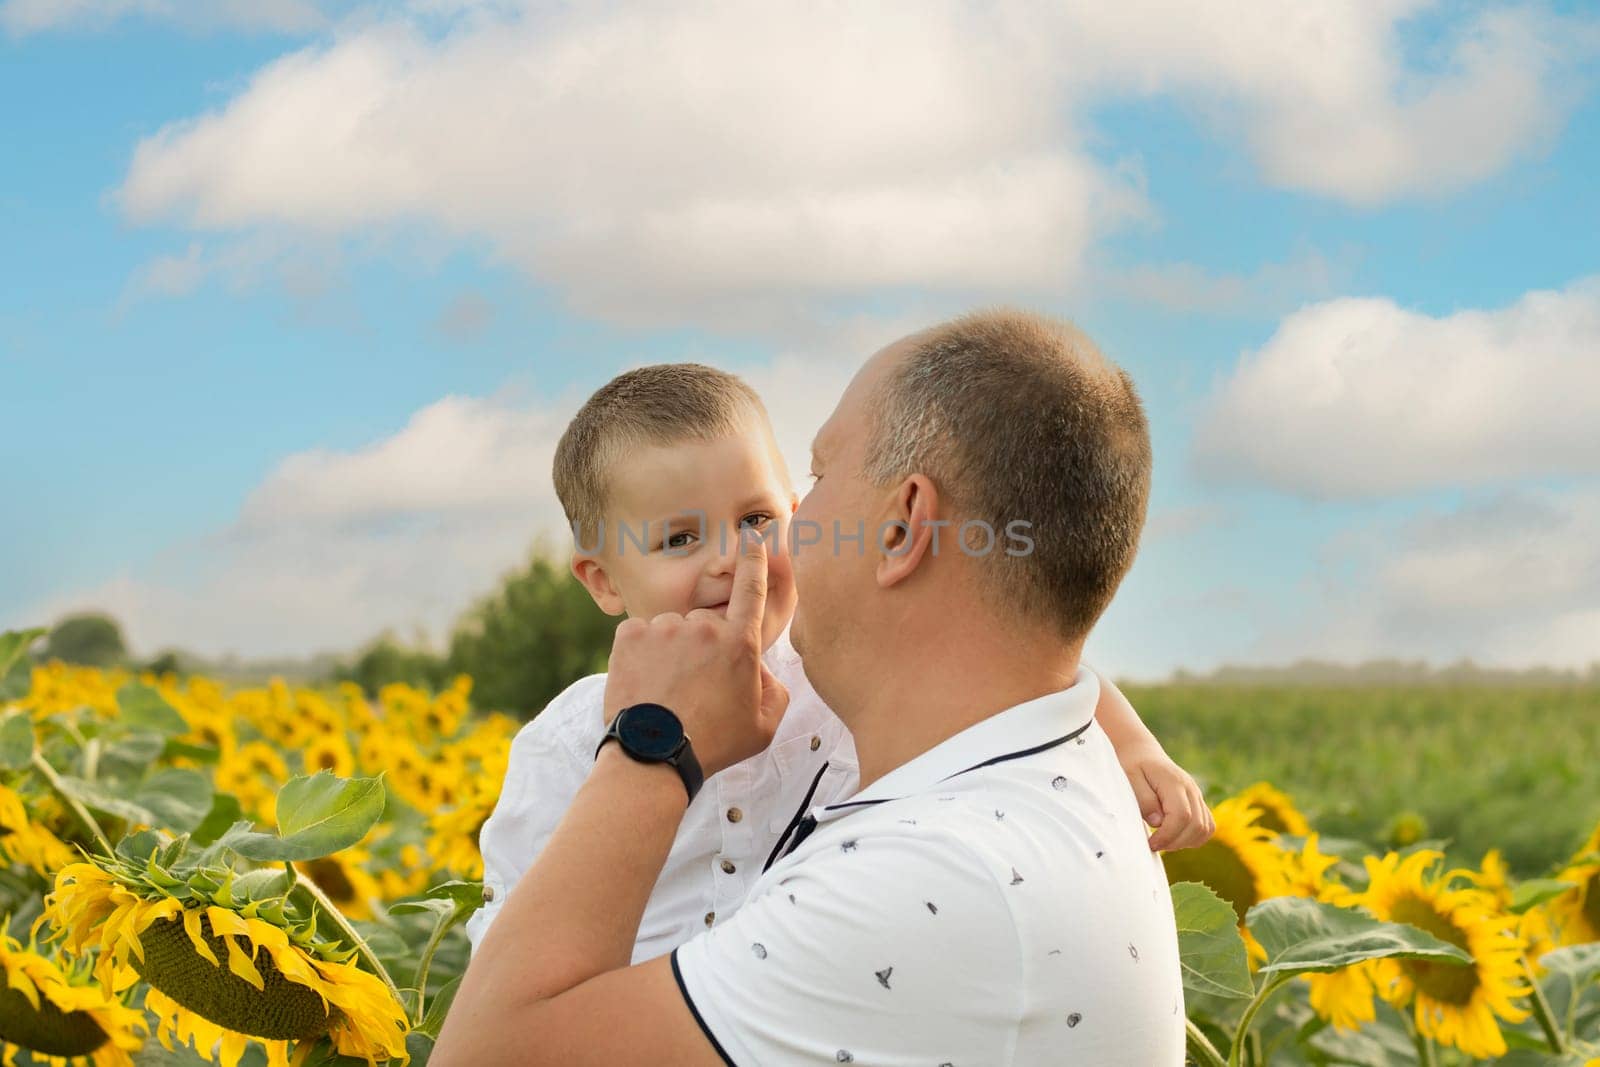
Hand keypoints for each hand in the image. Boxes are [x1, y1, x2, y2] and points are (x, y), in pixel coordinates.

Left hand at [602, 530, 789, 777]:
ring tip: (666, 690)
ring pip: (671, 630)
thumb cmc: (713, 745)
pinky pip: (639, 634)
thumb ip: (773, 689)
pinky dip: (640, 654)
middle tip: (695, 688)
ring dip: (670, 651)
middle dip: (702, 648)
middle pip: (705, 624)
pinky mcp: (630, 634)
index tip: (752, 539)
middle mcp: (704, 627)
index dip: (754, 561)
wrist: (653, 758)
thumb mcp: (764, 726)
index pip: (752, 589)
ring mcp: (664, 628)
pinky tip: (644, 682)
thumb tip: (759, 669)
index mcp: (740, 644)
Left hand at [1120, 742, 1214, 851]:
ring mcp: (1197, 795)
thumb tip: (1158, 822)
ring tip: (1163, 841)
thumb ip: (1144, 800)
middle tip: (1154, 844)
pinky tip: (1174, 837)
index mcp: (1174, 782)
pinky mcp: (1198, 802)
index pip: (1182, 815)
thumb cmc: (1132, 766)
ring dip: (1185, 842)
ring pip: (1205, 829)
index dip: (1168, 835)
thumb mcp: (1129, 778)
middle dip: (1175, 842)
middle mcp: (1191, 788)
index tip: (1151, 843)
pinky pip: (1207, 826)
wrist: (1142, 753)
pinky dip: (1193, 837)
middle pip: (1197, 825)